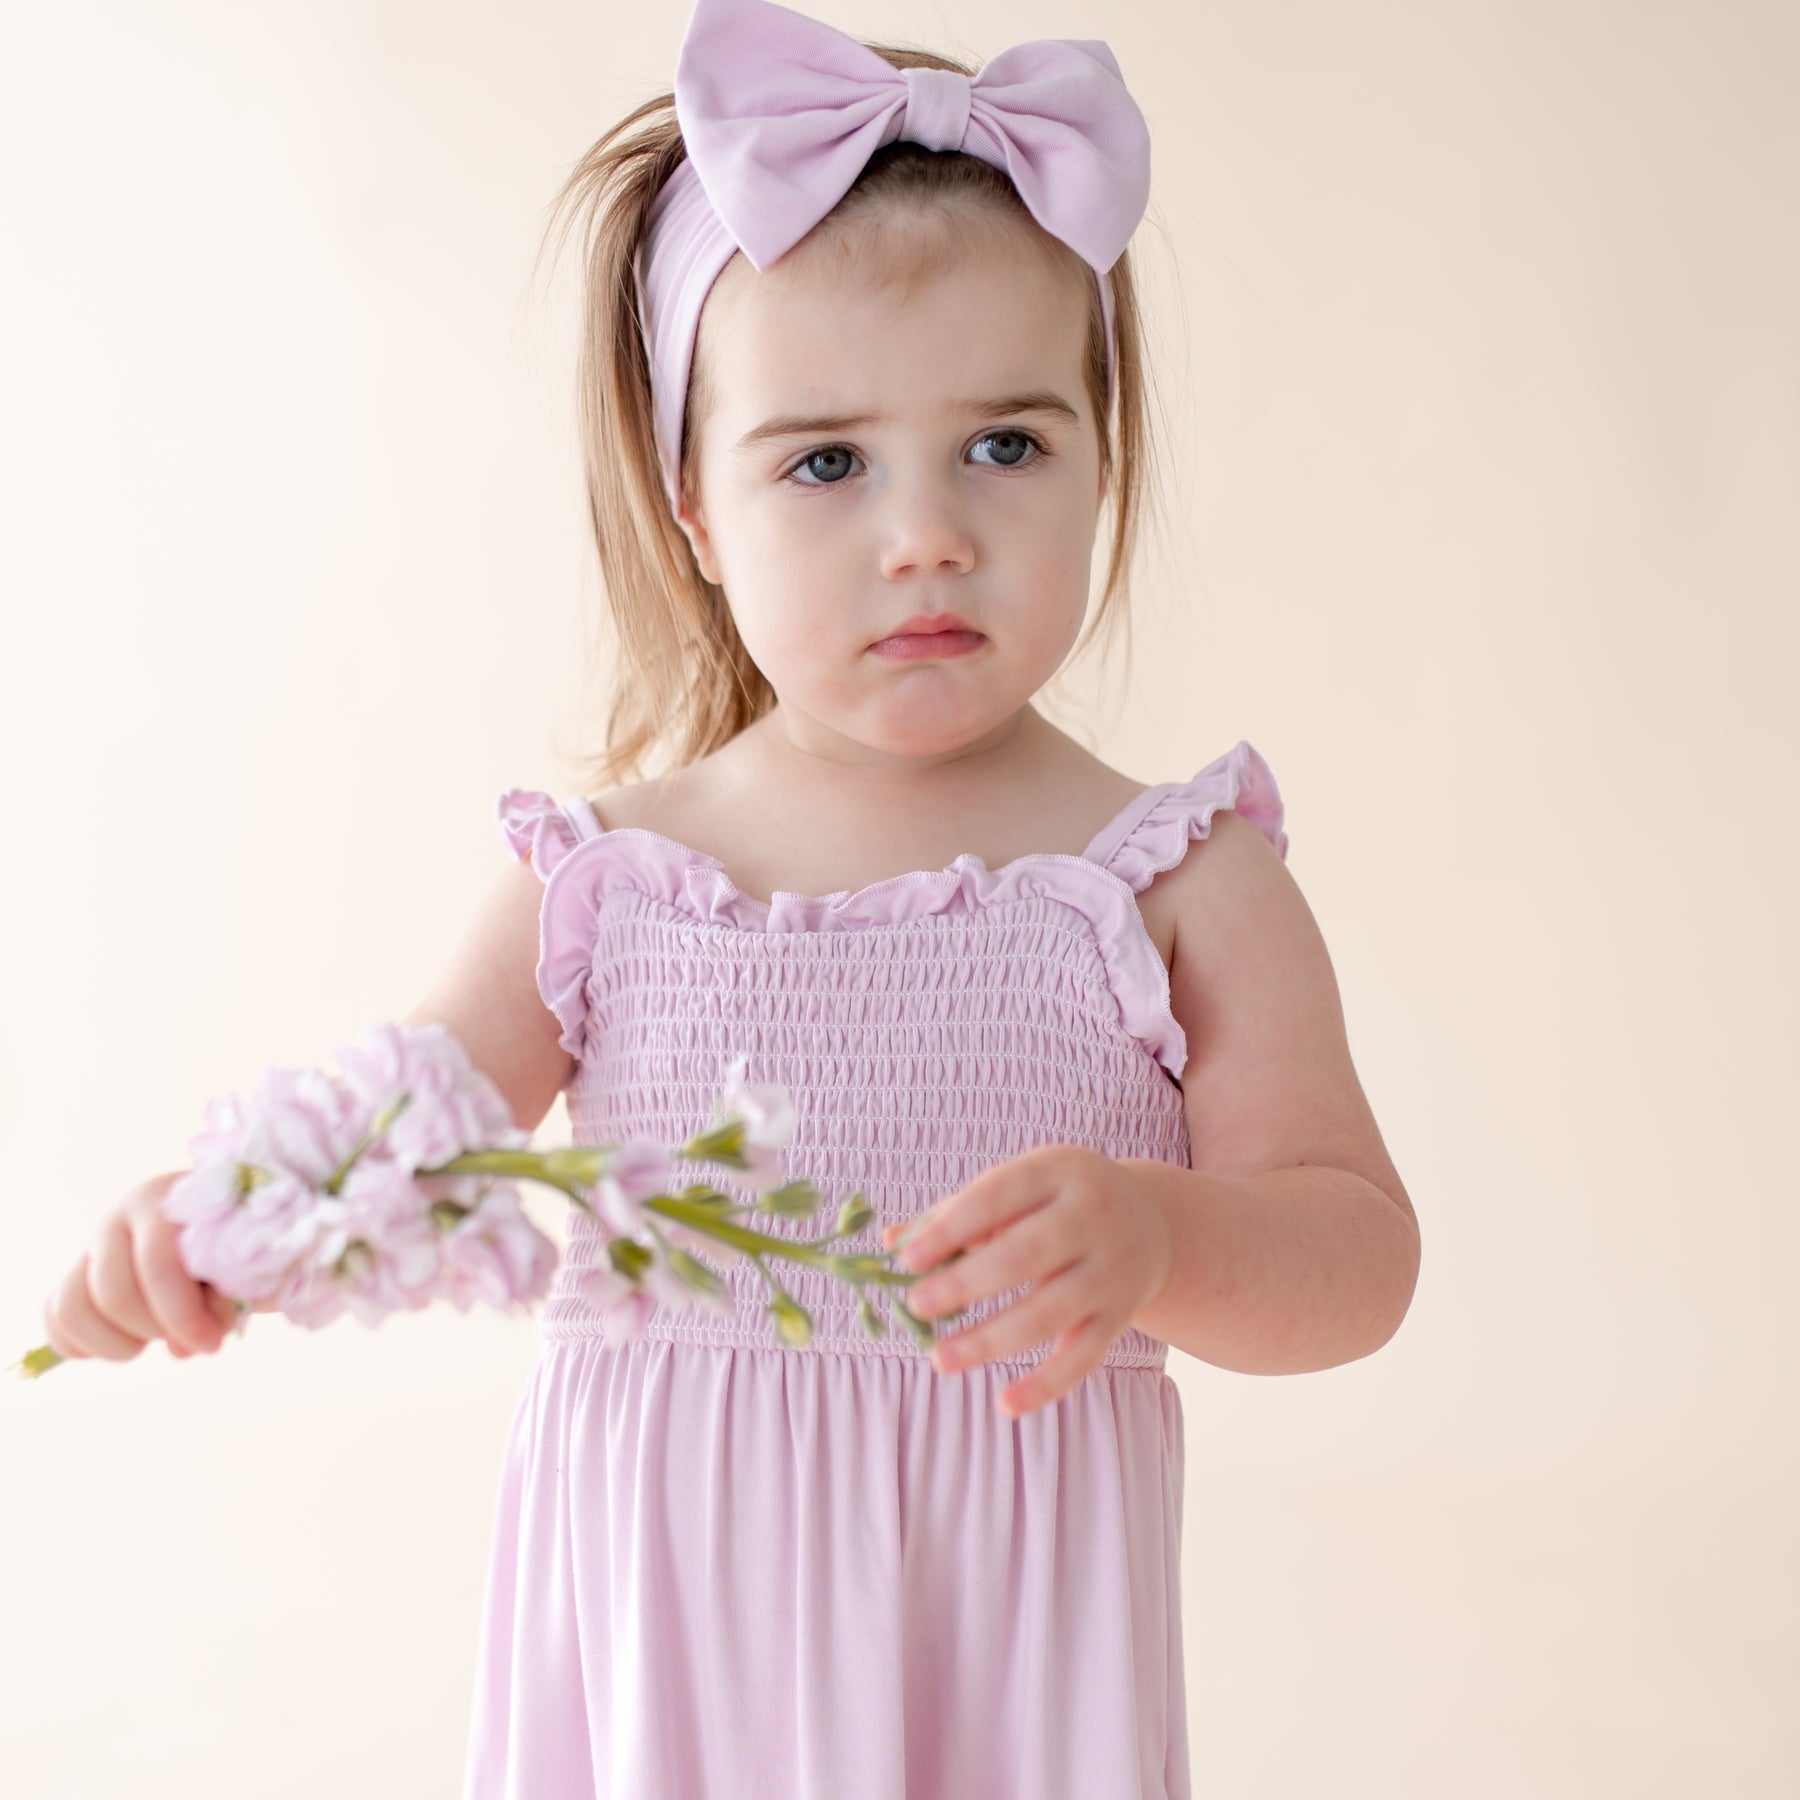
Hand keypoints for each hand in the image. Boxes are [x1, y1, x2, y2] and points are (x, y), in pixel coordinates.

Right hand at [41, 1173, 243, 1364]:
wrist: (216, 1224)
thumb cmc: (234, 1245)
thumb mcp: (242, 1264)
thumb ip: (223, 1301)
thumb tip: (180, 1350)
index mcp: (163, 1203)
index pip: (158, 1266)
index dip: (182, 1315)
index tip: (211, 1343)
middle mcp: (116, 1221)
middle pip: (114, 1295)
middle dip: (155, 1330)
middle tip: (188, 1336)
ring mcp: (87, 1249)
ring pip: (73, 1310)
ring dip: (117, 1344)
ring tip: (155, 1338)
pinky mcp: (71, 1276)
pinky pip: (54, 1319)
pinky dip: (82, 1345)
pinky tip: (124, 1342)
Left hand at [878, 1145, 1173, 1419]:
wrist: (1150, 1221)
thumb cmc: (1058, 1201)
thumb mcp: (1021, 1184)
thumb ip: (957, 1212)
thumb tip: (890, 1241)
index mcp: (1056, 1172)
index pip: (997, 1196)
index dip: (951, 1228)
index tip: (907, 1258)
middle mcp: (1091, 1217)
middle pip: (1026, 1254)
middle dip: (966, 1283)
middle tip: (916, 1305)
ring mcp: (1109, 1270)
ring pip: (1050, 1312)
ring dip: (991, 1339)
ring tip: (939, 1359)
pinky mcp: (1119, 1317)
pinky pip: (1083, 1357)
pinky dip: (1046, 1385)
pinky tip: (1004, 1405)